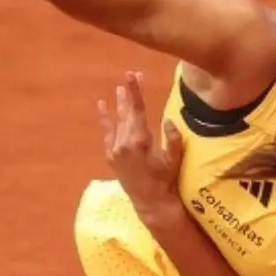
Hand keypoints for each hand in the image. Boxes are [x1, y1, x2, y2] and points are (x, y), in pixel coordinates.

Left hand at [98, 71, 186, 227]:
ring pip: (117, 121)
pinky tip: (101, 105)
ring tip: (118, 88)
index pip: (138, 109)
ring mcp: (115, 149)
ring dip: (118, 104)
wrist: (150, 201)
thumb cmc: (166, 180)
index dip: (135, 91)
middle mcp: (124, 143)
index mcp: (140, 140)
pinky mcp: (111, 156)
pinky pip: (107, 133)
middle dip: (129, 94)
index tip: (132, 75)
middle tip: (129, 75)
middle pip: (127, 112)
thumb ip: (173, 138)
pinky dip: (104, 119)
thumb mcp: (174, 159)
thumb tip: (168, 120)